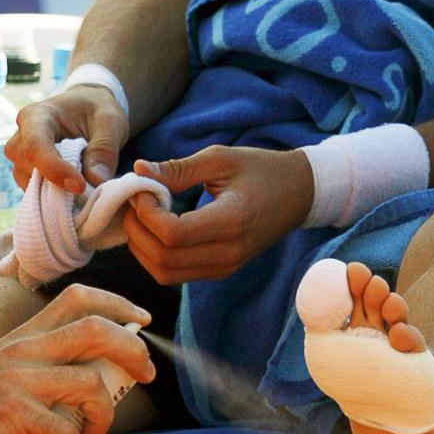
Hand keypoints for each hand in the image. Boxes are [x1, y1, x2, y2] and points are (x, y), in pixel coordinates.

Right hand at [0, 285, 155, 433]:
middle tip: (145, 375)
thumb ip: (38, 358)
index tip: (142, 320)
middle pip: (97, 331)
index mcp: (27, 333)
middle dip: (133, 351)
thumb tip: (86, 375)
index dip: (118, 303)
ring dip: (106, 412)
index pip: (79, 297)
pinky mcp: (10, 414)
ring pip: (88, 382)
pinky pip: (62, 428)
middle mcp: (28, 348)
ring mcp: (20, 380)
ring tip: (97, 433)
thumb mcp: (4, 360)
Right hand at [5, 86, 128, 193]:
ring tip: (85, 190)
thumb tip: (95, 181)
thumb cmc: (96, 110)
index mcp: (36, 116)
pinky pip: (34, 194)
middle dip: (56, 185)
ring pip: (29, 185)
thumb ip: (104, 148)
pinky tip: (75, 195)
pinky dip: (54, 200)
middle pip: (28, 168)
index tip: (79, 186)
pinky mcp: (27, 175)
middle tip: (89, 191)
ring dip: (56, 194)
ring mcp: (20, 159)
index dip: (54, 169)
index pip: (35, 145)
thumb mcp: (109, 121)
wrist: (87, 110)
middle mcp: (20, 137)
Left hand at [123, 146, 314, 283]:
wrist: (299, 193)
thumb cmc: (261, 169)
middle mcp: (229, 252)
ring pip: (165, 273)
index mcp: (232, 220)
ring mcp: (226, 266)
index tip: (143, 189)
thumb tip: (138, 170)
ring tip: (142, 215)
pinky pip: (176, 274)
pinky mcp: (222, 271)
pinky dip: (156, 255)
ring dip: (143, 247)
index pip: (173, 234)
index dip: (146, 214)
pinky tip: (156, 228)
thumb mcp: (221, 159)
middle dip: (137, 230)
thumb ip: (178, 168)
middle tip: (134, 202)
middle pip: (163, 258)